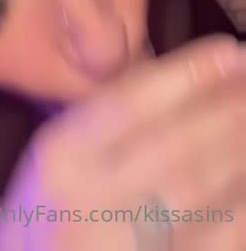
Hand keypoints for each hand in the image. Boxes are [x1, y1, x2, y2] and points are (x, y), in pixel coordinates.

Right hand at [0, 35, 245, 250]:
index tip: (228, 50)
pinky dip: (238, 207)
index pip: (132, 101)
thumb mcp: (62, 148)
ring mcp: (122, 242)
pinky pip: (213, 238)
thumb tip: (189, 73)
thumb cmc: (52, 203)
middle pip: (174, 144)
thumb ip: (111, 113)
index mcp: (64, 154)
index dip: (187, 73)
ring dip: (238, 150)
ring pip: (199, 190)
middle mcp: (91, 196)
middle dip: (226, 109)